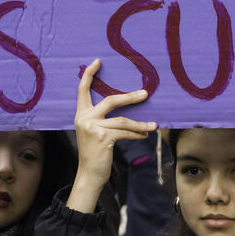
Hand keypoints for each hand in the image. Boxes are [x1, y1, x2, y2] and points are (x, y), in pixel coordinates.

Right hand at [67, 60, 155, 212]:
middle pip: (110, 100)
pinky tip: (145, 134)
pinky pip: (125, 132)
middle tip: (145, 94)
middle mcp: (84, 118)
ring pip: (122, 120)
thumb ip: (103, 119)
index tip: (98, 61)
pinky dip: (137, 133)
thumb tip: (128, 108)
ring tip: (153, 125)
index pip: (82, 90)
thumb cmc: (95, 153)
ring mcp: (93, 128)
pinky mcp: (103, 138)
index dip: (90, 74)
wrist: (89, 174)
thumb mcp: (94, 132)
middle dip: (130, 97)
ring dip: (140, 123)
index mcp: (81, 114)